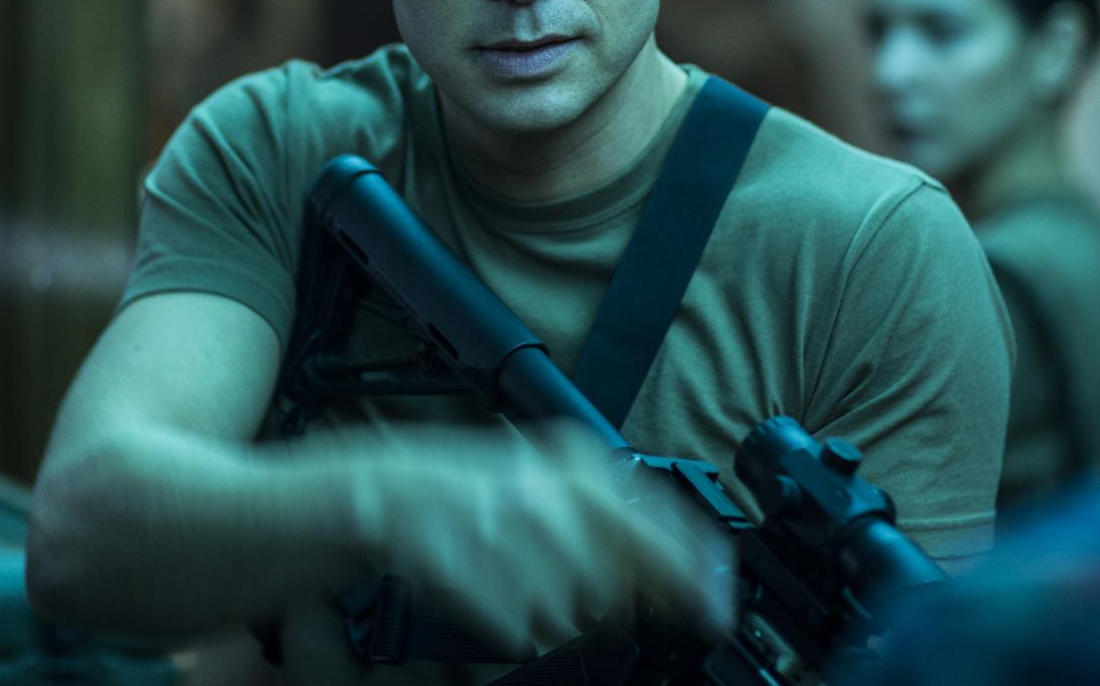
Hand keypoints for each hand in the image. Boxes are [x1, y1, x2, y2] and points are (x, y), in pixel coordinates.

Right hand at [330, 422, 734, 658]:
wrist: (382, 496)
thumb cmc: (466, 487)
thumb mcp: (545, 476)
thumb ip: (606, 515)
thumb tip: (672, 570)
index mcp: (574, 467)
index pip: (659, 527)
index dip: (696, 573)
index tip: (718, 609)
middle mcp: (555, 504)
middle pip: (620, 582)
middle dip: (609, 593)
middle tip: (574, 578)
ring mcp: (519, 549)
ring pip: (574, 613)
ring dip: (555, 605)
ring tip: (513, 568)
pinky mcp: (487, 590)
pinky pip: (527, 632)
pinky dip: (513, 620)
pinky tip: (490, 585)